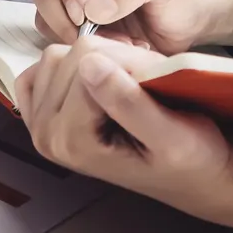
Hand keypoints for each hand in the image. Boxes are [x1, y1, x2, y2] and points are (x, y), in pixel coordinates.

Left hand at [15, 36, 232, 232]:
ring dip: (95, 61)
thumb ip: (129, 102)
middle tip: (143, 85)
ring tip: (126, 86)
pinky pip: (44, 68)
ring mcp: (39, 125)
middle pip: (67, 57)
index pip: (86, 62)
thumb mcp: (173, 136)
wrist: (193, 176)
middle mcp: (46, 135)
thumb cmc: (191, 158)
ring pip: (56, 56)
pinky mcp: (41, 114)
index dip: (127, 62)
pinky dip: (71, 67)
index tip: (153, 82)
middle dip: (111, 60)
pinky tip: (97, 84)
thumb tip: (89, 64)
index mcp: (72, 141)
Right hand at [32, 0, 232, 49]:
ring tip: (115, 43)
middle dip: (62, 13)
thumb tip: (94, 7)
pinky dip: (77, 45)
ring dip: (71, 33)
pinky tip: (112, 48)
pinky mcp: (74, 16)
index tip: (84, 8)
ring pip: (44, 9)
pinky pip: (55, 31)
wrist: (197, 17)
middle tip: (90, 34)